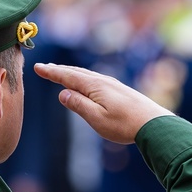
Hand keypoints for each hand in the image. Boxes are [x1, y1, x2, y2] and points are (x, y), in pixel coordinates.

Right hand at [34, 63, 174, 143]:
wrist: (154, 124)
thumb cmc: (124, 124)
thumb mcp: (96, 118)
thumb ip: (78, 105)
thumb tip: (62, 93)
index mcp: (94, 86)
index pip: (68, 76)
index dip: (51, 72)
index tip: (38, 67)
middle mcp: (103, 81)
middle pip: (77, 73)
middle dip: (60, 70)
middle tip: (45, 67)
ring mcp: (113, 85)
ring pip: (87, 75)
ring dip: (72, 73)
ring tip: (62, 73)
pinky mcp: (120, 91)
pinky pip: (96, 80)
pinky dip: (85, 78)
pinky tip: (87, 83)